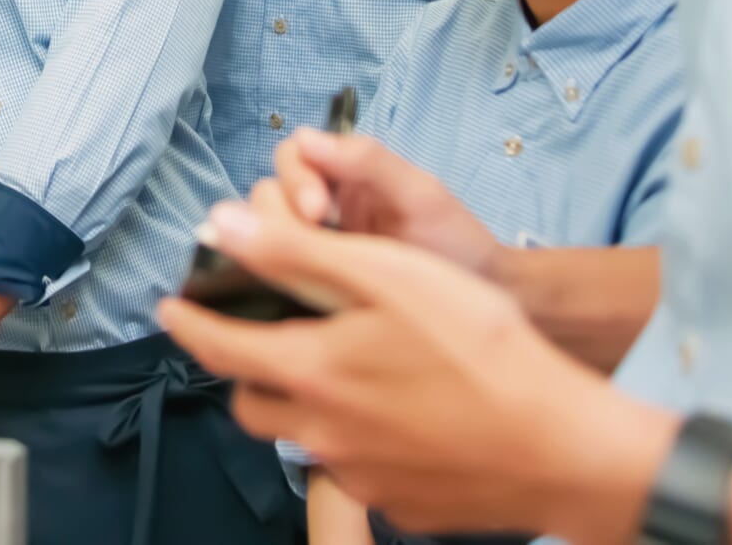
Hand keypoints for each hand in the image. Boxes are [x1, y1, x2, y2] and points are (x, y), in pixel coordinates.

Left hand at [158, 199, 672, 544]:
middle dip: (245, 370)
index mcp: (310, 369)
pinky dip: (359, 441)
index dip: (188, 322)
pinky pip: (357, 470)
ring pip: (303, 438)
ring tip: (337, 374)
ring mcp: (360, 474)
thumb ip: (296, 251)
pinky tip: (399, 415)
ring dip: (302, 406)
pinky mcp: (399, 503)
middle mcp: (321, 430)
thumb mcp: (385, 274)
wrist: (560, 447)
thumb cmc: (481, 349)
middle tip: (262, 341)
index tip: (170, 308)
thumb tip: (222, 227)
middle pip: (252, 403)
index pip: (218, 346)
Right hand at [273, 127, 504, 280]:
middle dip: (282, 208)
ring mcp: (321, 240)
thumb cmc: (456, 241)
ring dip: (277, 237)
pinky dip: (279, 265)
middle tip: (312, 238)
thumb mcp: (419, 193)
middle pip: (272, 187)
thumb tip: (306, 137)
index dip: (296, 177)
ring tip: (308, 263)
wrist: (481, 299)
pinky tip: (299, 282)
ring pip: (269, 225)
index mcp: (349, 172)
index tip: (317, 210)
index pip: (295, 154)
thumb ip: (368, 162)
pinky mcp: (319, 274)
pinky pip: (282, 261)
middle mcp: (328, 200)